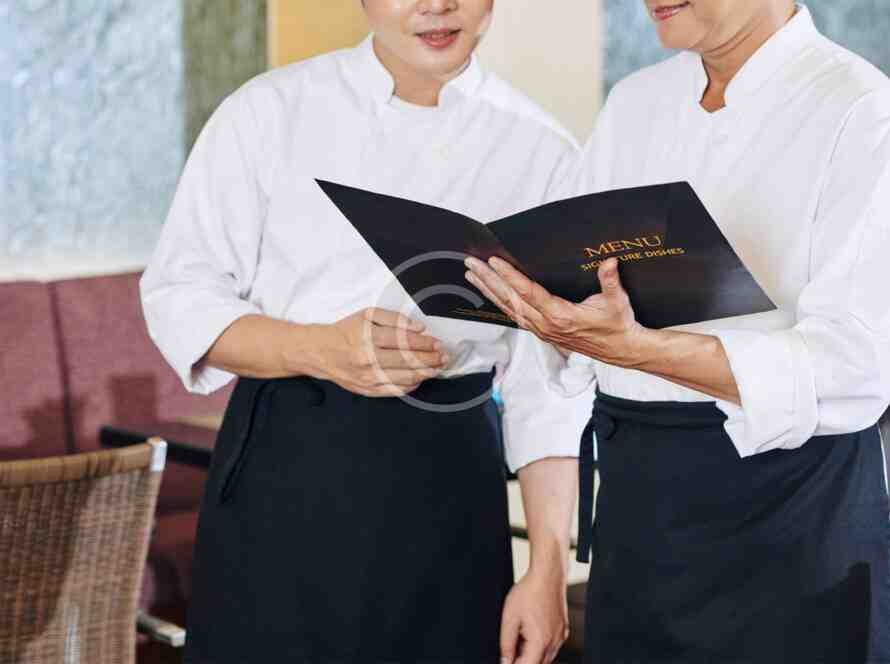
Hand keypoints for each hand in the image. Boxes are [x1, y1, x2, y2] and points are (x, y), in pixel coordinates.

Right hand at [307, 308, 447, 396]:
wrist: (320, 352)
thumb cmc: (346, 332)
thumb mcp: (367, 315)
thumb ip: (393, 318)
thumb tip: (418, 327)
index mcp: (369, 339)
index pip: (406, 341)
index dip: (425, 343)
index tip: (437, 342)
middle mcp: (369, 360)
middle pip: (409, 361)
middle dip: (431, 359)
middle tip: (444, 356)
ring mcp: (369, 377)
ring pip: (406, 378)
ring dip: (426, 373)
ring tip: (437, 368)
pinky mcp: (368, 389)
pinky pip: (395, 390)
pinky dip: (411, 386)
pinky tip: (419, 379)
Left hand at [465, 256, 649, 367]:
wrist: (621, 349)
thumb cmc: (618, 324)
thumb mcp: (616, 301)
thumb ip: (609, 280)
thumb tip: (609, 262)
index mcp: (560, 316)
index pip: (528, 292)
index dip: (509, 276)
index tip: (494, 261)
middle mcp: (546, 325)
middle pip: (510, 299)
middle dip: (488, 280)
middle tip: (471, 263)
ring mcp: (542, 330)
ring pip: (508, 308)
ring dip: (488, 290)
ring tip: (471, 274)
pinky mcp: (542, 332)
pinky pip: (514, 316)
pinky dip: (499, 302)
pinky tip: (490, 292)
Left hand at [500, 568, 568, 663]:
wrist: (547, 574)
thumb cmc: (530, 591)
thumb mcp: (510, 617)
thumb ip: (506, 643)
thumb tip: (504, 660)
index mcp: (540, 641)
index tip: (506, 661)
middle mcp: (554, 641)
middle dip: (523, 660)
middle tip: (510, 650)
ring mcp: (561, 636)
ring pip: (546, 657)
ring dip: (532, 654)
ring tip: (520, 636)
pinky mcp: (563, 629)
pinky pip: (552, 646)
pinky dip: (540, 645)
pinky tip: (530, 631)